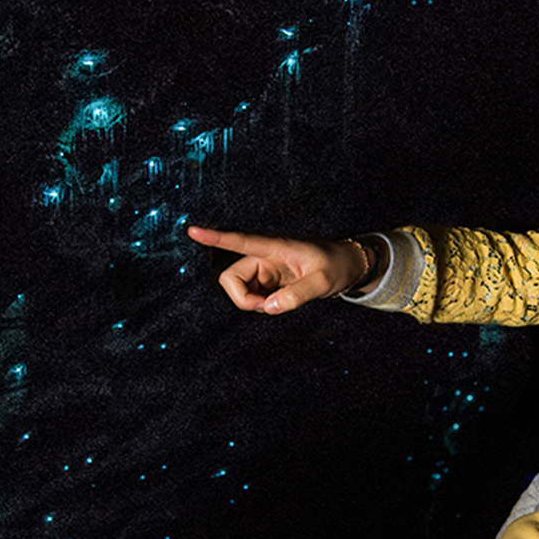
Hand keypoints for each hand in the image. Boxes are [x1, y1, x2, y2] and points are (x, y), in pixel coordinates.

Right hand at [185, 226, 367, 313]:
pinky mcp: (266, 280)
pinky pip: (250, 296)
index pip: (241, 241)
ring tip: (281, 302)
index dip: (216, 238)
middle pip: (230, 278)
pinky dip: (261, 305)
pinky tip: (280, 301)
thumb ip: (296, 295)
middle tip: (270, 306)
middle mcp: (263, 256)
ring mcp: (263, 269)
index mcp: (275, 247)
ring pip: (238, 290)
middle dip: (243, 299)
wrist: (346, 265)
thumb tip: (268, 308)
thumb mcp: (323, 282)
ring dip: (254, 303)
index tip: (192, 231)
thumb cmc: (336, 266)